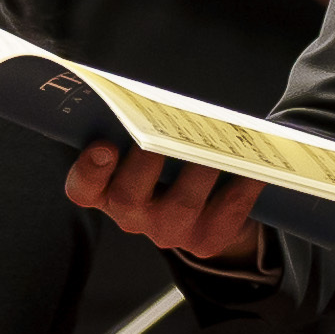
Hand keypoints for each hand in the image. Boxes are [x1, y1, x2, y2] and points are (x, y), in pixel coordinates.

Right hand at [67, 142, 268, 268]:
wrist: (207, 209)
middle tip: (158, 140)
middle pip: (128, 198)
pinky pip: (225, 216)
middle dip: (144, 166)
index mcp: (106, 190)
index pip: (82, 189)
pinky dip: (240, 188)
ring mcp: (168, 231)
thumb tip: (153, 93)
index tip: (103, 145)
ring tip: (213, 147)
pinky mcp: (205, 240)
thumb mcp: (145, 144)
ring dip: (197, 173)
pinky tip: (252, 166)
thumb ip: (138, 125)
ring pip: (180, 206)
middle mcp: (132, 215)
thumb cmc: (167, 163)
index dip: (89, 171)